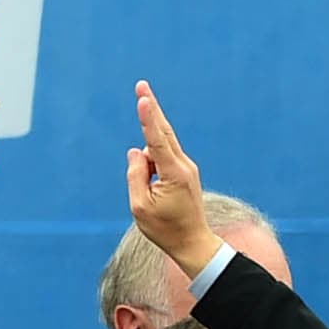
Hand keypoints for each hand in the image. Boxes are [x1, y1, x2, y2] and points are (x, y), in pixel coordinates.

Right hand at [126, 79, 216, 273]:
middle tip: (141, 85)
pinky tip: (155, 195)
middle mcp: (183, 166)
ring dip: (147, 162)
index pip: (157, 140)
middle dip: (151, 109)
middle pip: (164, 131)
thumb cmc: (164, 229)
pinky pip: (162, 161)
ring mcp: (186, 168)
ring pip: (160, 151)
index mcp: (174, 174)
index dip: (148, 118)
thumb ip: (135, 175)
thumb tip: (136, 151)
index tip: (143, 99)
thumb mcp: (140, 207)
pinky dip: (152, 168)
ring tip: (154, 198)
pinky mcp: (184, 172)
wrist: (193, 243)